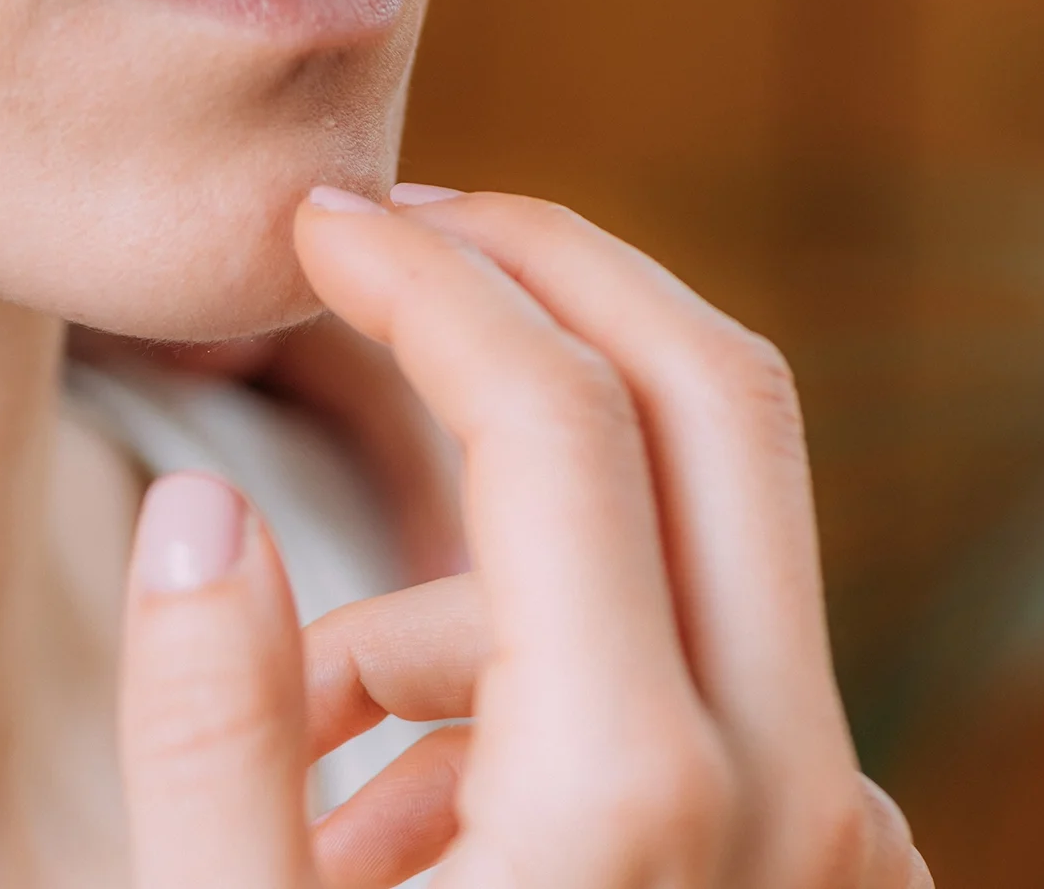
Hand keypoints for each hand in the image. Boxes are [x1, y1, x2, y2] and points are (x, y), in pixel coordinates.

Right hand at [114, 187, 929, 888]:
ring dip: (495, 569)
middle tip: (400, 234)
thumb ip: (206, 742)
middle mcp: (791, 798)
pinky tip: (406, 832)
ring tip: (313, 740)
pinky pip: (709, 689)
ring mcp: (841, 843)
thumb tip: (201, 512)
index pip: (557, 419)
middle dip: (548, 279)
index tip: (321, 220)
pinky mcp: (833, 881)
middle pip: (712, 402)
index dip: (426, 280)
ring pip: (696, 557)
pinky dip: (560, 687)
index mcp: (630, 799)